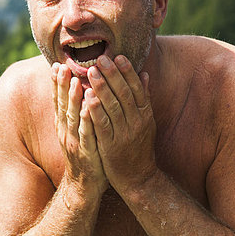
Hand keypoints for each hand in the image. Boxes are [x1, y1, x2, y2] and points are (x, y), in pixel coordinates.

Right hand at [52, 63, 107, 200]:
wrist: (84, 187)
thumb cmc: (85, 154)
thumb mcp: (77, 132)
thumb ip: (76, 113)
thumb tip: (77, 91)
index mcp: (64, 125)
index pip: (58, 100)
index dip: (56, 83)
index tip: (56, 65)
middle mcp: (66, 132)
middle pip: (62, 105)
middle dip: (62, 85)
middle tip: (62, 66)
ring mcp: (74, 142)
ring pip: (73, 117)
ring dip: (73, 98)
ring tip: (76, 81)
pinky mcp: (86, 153)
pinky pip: (87, 134)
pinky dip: (87, 121)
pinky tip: (90, 108)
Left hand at [85, 55, 156, 194]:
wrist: (138, 178)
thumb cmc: (139, 146)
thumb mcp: (146, 121)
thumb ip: (144, 97)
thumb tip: (144, 73)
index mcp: (145, 114)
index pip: (136, 88)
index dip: (127, 72)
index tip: (118, 56)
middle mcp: (137, 122)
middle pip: (124, 94)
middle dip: (112, 74)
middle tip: (100, 58)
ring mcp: (124, 134)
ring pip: (113, 107)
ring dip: (102, 88)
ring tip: (91, 71)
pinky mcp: (111, 146)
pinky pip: (103, 125)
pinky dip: (96, 110)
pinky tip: (87, 97)